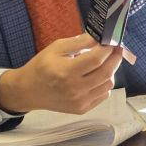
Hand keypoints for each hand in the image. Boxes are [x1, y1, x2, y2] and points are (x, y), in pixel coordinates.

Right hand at [0, 32, 121, 114]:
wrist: (29, 91)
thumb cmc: (41, 66)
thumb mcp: (56, 48)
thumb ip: (78, 41)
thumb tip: (99, 37)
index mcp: (66, 71)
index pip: (96, 59)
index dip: (107, 49)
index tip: (112, 40)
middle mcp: (75, 89)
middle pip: (106, 72)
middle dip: (115, 58)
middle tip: (117, 48)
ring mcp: (80, 101)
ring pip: (108, 84)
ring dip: (111, 71)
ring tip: (105, 62)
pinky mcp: (82, 109)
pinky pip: (103, 95)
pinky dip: (104, 83)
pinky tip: (97, 76)